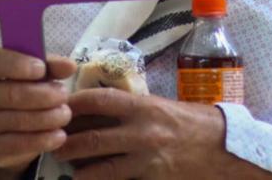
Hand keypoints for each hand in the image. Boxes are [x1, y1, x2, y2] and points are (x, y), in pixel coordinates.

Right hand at [0, 48, 76, 173]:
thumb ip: (50, 66)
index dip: (19, 64)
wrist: (7, 127)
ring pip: (18, 120)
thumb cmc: (21, 88)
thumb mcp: (34, 72)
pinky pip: (19, 144)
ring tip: (65, 114)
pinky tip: (59, 135)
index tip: (41, 69)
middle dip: (43, 95)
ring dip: (48, 117)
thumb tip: (69, 66)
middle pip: (11, 94)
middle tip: (64, 95)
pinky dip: (43, 140)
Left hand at [55, 89, 271, 178]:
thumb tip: (92, 108)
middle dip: (68, 142)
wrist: (221, 147)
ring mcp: (146, 159)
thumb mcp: (157, 105)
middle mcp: (142, 131)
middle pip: (94, 138)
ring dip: (79, 169)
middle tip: (51, 142)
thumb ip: (128, 107)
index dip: (75, 103)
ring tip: (66, 167)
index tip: (57, 105)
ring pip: (102, 168)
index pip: (99, 100)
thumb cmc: (187, 121)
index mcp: (142, 106)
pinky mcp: (151, 179)